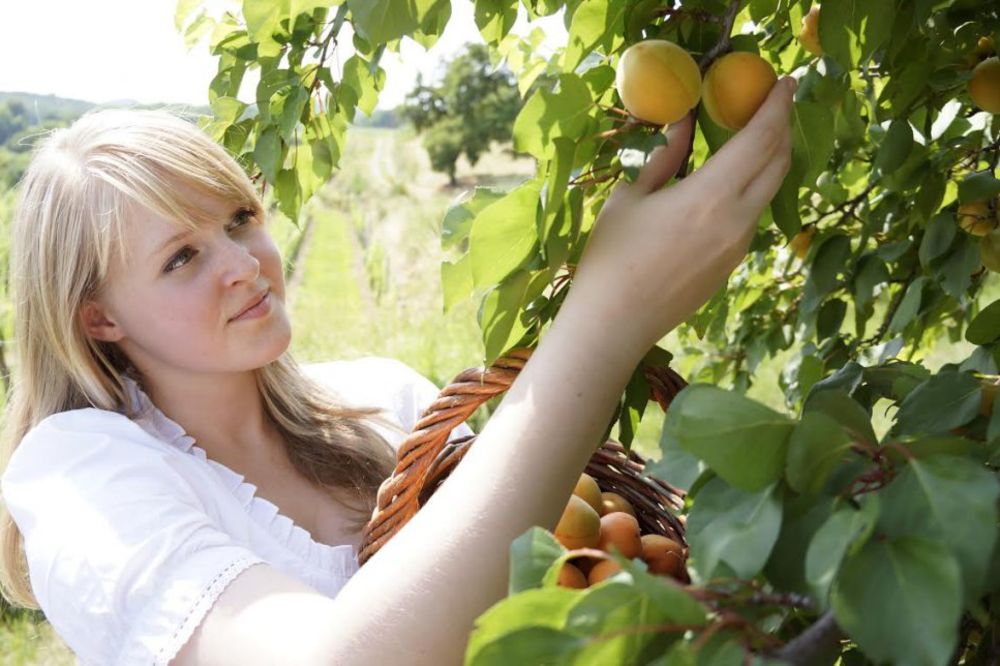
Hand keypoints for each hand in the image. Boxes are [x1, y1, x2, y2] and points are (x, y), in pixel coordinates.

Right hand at [564, 76, 796, 356]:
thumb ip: (665, 158)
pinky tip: (730, 183)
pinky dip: (751, 189)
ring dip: (768, 160)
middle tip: (774, 105)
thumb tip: (685, 124)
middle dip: (782, 128)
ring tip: (751, 139)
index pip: (761, 140)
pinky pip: (751, 216)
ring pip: (768, 192)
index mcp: (709, 197)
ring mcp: (739, 246)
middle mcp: (736, 220)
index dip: (777, 107)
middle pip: (778, 164)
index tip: (785, 82)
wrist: (614, 324)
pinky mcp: (732, 265)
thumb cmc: (611, 258)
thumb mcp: (630, 198)